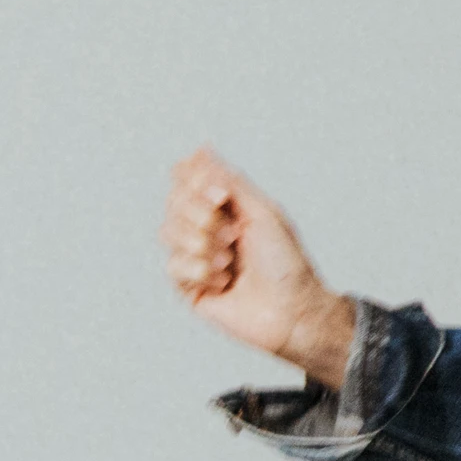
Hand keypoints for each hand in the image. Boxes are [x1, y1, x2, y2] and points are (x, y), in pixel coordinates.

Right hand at [161, 145, 357, 384]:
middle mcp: (208, 229)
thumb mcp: (262, 212)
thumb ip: (229, 181)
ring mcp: (196, 257)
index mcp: (227, 208)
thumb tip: (203, 149)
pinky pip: (174, 266)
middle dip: (201, 215)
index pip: (188, 180)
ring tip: (230, 259)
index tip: (220, 195)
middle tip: (233, 233)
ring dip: (202, 244)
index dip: (194, 181)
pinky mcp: (189, 287)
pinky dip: (201, 270)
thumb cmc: (286, 263)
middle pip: (174, 202)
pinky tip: (223, 281)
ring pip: (168, 232)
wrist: (293, 310)